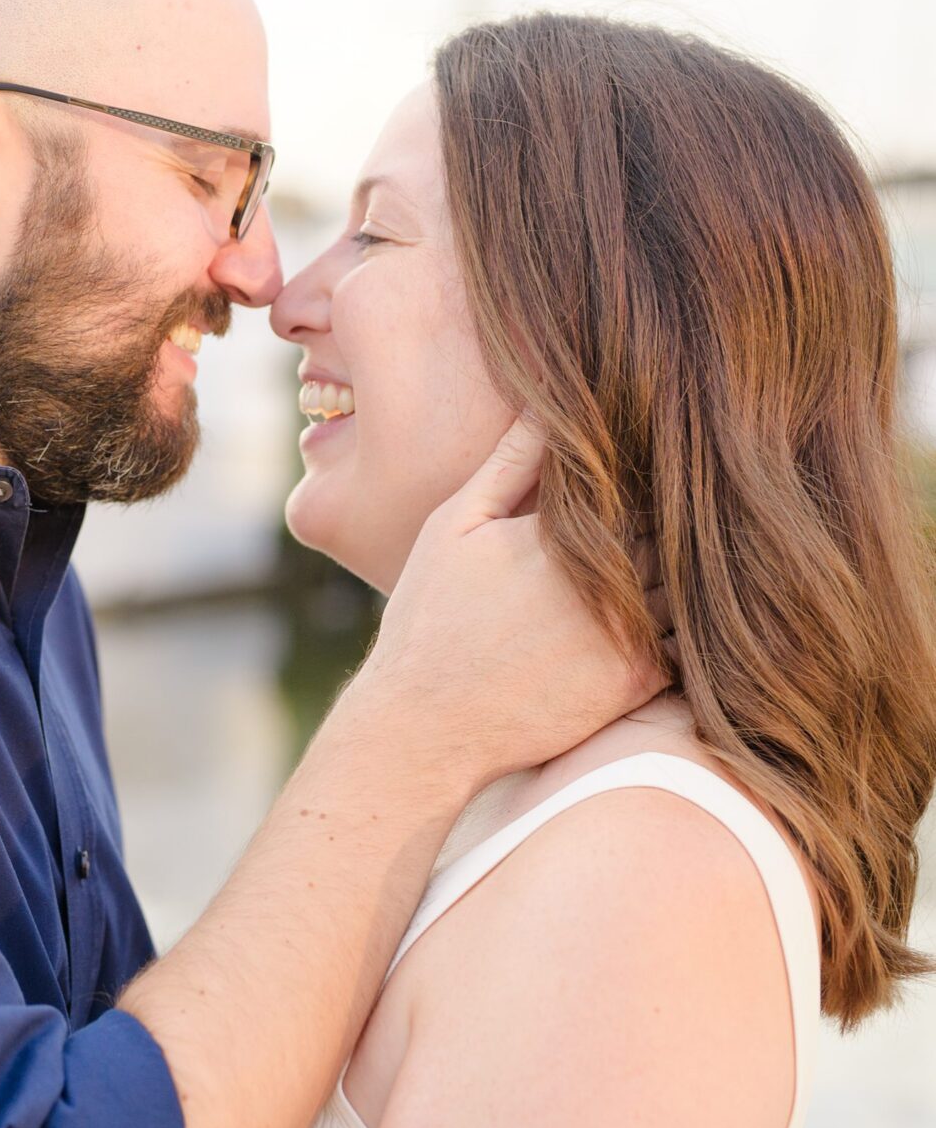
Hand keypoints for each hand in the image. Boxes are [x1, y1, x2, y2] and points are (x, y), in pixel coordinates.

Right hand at [360, 416, 667, 799]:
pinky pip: (691, 639)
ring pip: (690, 578)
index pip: (639, 475)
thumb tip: (546, 402)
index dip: (654, 464)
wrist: (426, 725)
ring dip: (695, 562)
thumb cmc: (429, 616)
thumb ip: (508, 465)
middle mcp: (604, 576)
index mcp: (561, 528)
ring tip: (701, 544)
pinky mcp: (637, 680)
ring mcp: (626, 630)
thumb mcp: (454, 527)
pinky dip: (693, 621)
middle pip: (673, 523)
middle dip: (682, 508)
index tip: (665, 446)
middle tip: (701, 489)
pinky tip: (685, 607)